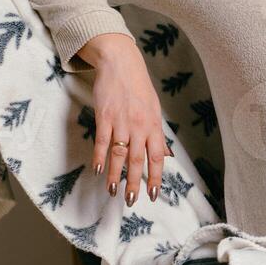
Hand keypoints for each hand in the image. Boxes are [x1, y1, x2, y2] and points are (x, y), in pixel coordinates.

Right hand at [78, 32, 171, 205]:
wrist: (121, 63)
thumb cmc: (140, 88)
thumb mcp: (155, 111)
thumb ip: (158, 135)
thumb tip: (167, 155)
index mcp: (154, 126)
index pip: (157, 157)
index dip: (155, 177)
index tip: (153, 194)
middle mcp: (139, 126)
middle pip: (138, 159)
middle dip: (135, 182)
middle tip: (131, 200)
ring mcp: (121, 122)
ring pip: (118, 154)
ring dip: (115, 174)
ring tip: (112, 191)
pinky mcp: (104, 116)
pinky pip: (102, 140)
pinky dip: (99, 156)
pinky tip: (98, 170)